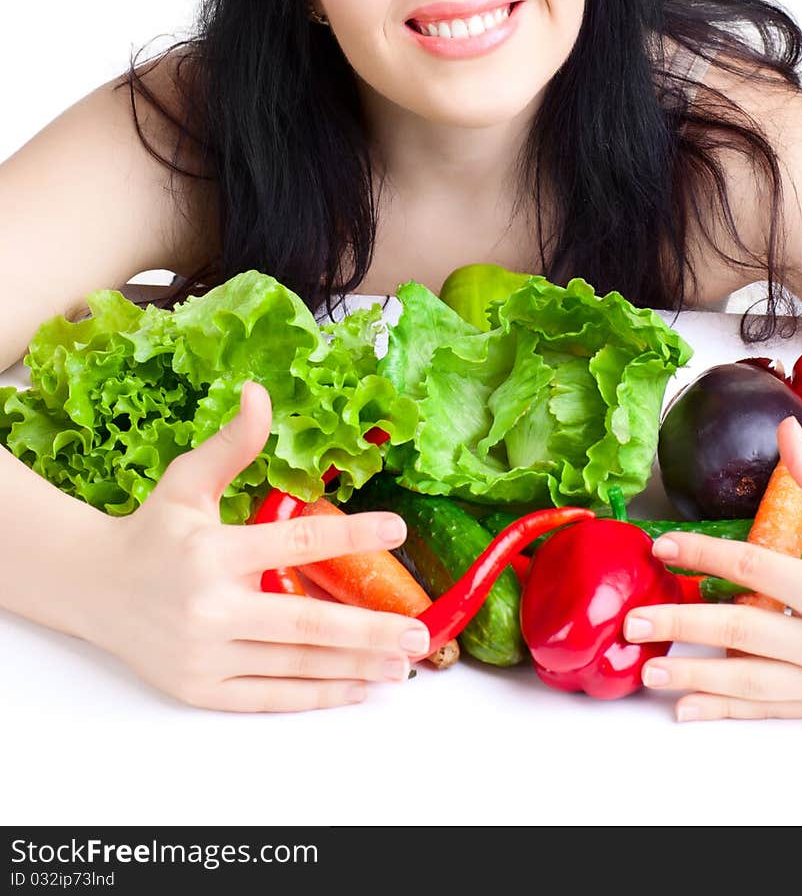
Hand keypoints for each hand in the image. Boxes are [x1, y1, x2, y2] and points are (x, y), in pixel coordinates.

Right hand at [90, 381, 429, 711]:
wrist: (93, 589)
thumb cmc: (152, 530)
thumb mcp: (188, 480)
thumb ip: (233, 444)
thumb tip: (261, 392)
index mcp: (212, 551)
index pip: (296, 543)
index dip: (351, 534)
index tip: (398, 530)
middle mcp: (210, 608)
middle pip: (306, 622)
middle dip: (369, 631)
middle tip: (420, 635)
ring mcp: (206, 654)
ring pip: (295, 664)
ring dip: (355, 667)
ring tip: (402, 665)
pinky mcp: (201, 689)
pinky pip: (270, 696)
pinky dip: (317, 696)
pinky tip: (357, 689)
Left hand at [623, 416, 801, 719]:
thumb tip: (787, 433)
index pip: (753, 568)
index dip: (703, 556)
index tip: (664, 545)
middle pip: (740, 631)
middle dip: (683, 625)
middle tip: (635, 620)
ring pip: (749, 681)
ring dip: (695, 678)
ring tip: (648, 670)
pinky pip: (771, 708)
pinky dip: (727, 711)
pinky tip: (689, 708)